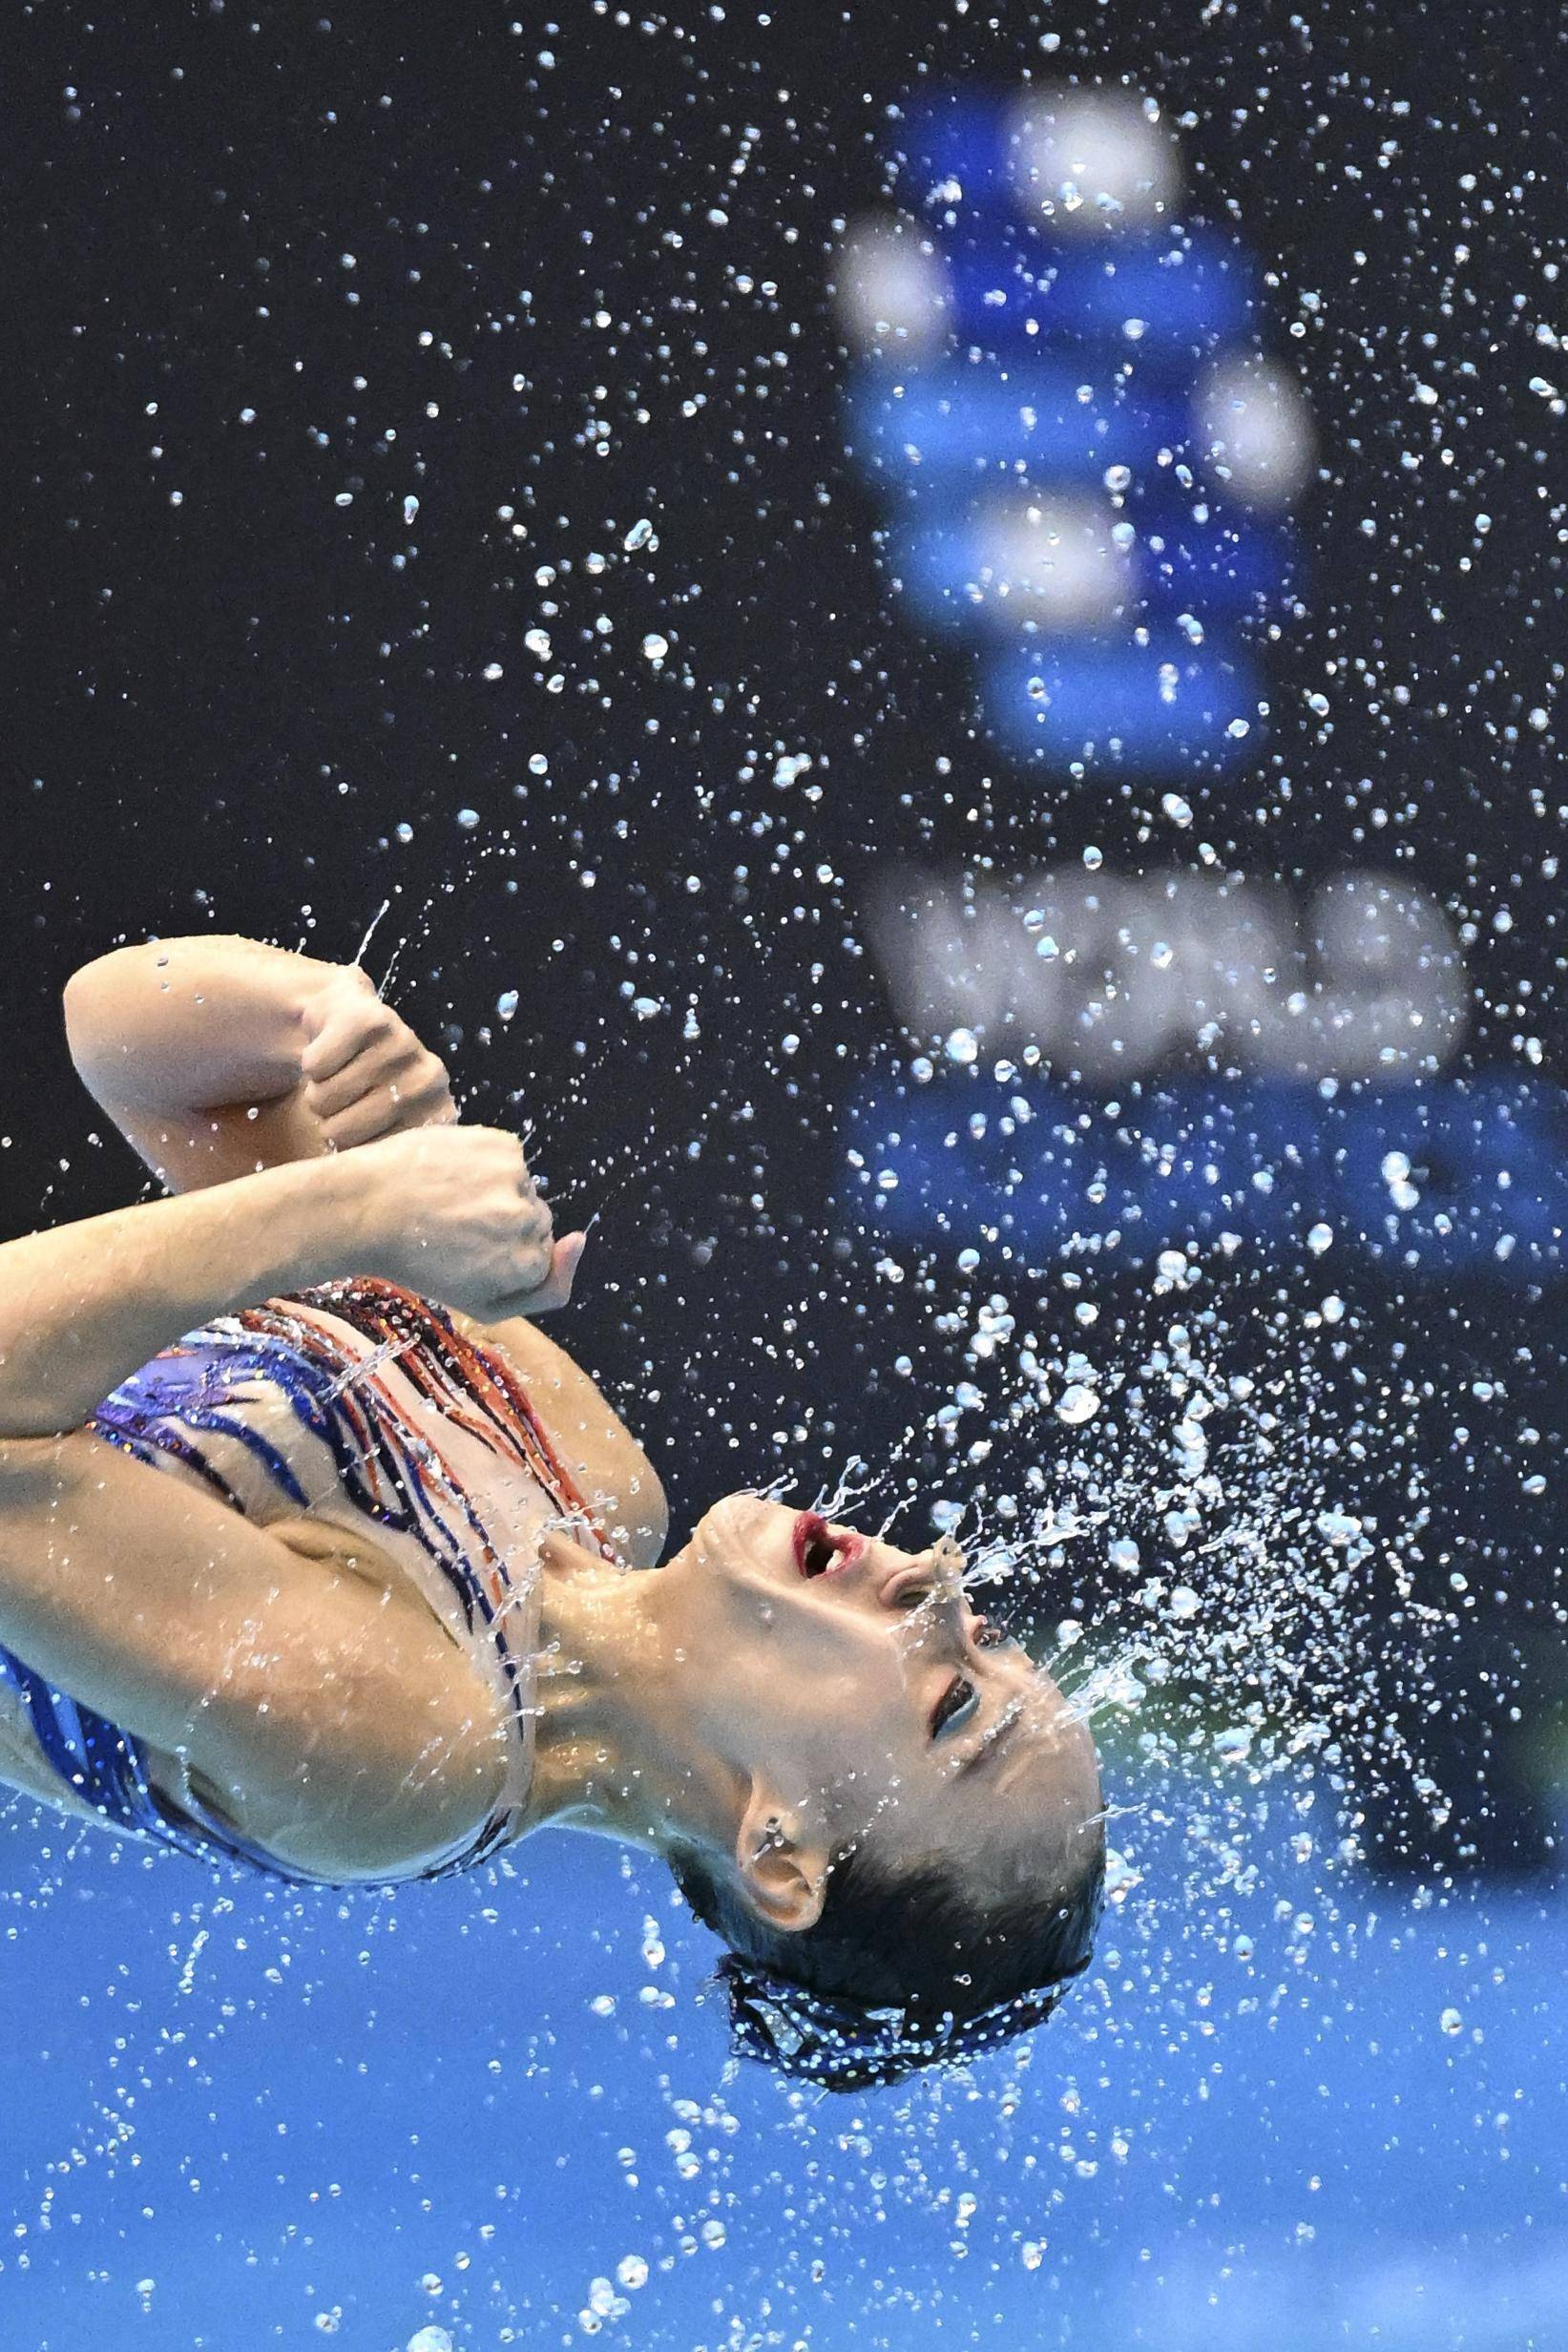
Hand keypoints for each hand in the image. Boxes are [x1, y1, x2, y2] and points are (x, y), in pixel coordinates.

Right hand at [297, 966, 456, 1150]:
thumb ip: (382, 1164)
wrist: (347, 1018)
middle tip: (345, 1099)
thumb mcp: (380, 1131)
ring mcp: (406, 1045)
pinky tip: (333, 1051)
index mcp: (438, 1115)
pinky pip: (316, 1066)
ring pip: (326, 1097)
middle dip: (330, 1120)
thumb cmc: (363, 1090)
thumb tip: (364, 1189)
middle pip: (345, 1131)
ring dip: (318, 1090)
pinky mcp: (371, 1018)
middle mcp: (432, 1079)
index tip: (361, 1129)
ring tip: (339, 1075)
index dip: (351, 1149)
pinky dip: (312, 1062)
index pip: (375, 1163)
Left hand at [347, 1124, 584, 1319]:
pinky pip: (509, 1159)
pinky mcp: (502, 1145)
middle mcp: (530, 1221)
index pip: (542, 1259)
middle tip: (452, 1229)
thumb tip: (581, 1239)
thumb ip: (546, 1290)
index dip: (504, 1258)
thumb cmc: (417, 1263)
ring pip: (523, 1189)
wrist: (363, 1208)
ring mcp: (517, 1180)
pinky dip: (486, 1164)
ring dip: (494, 1192)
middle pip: (538, 1222)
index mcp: (526, 1265)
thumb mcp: (482, 1303)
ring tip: (446, 1201)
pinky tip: (451, 1175)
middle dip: (504, 1225)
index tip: (468, 1255)